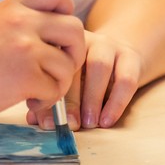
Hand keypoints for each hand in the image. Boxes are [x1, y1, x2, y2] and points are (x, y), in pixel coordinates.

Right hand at [0, 0, 85, 125]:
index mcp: (12, 7)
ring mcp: (24, 48)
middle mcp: (21, 21)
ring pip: (69, 64)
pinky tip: (28, 102)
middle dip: (73, 53)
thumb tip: (51, 36)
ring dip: (59, 83)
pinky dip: (46, 101)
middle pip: (75, 27)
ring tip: (36, 91)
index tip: (54, 32)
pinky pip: (55, 89)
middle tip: (56, 68)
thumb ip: (18, 24)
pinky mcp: (25, 76)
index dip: (66, 8)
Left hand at [27, 29, 142, 130]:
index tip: (47, 122)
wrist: (120, 55)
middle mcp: (83, 40)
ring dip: (92, 98)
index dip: (47, 95)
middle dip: (70, 100)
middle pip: (74, 66)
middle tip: (70, 124)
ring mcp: (108, 45)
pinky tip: (107, 120)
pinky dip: (116, 102)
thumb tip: (33, 119)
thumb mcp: (66, 83)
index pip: (50, 65)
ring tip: (89, 123)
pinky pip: (125, 79)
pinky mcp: (130, 56)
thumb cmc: (84, 74)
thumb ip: (50, 99)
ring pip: (99, 67)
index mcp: (60, 44)